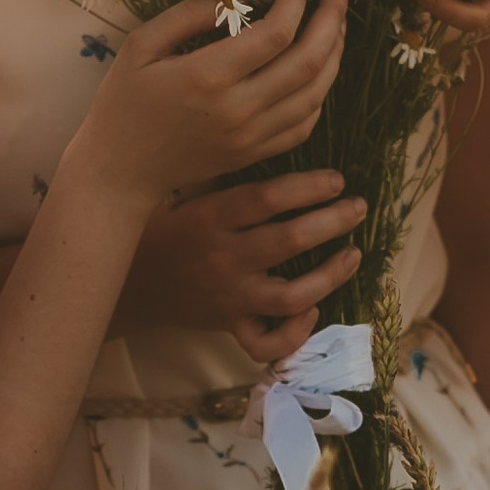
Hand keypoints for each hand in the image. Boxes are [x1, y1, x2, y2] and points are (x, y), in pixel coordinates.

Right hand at [82, 0, 351, 207]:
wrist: (120, 173)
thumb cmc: (123, 103)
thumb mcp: (140, 46)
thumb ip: (188, 15)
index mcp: (208, 76)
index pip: (277, 32)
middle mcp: (238, 109)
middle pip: (309, 60)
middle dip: (333, 17)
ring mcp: (251, 136)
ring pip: (317, 93)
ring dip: (336, 53)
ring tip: (338, 21)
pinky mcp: (255, 154)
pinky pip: (305, 123)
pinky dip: (320, 92)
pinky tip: (319, 68)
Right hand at [122, 170, 369, 364]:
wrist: (131, 281)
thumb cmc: (167, 225)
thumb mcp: (188, 190)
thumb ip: (229, 174)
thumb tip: (282, 145)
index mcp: (210, 218)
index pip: (268, 198)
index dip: (310, 186)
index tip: (337, 179)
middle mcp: (222, 258)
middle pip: (290, 240)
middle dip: (334, 221)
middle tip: (357, 207)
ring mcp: (229, 296)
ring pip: (291, 295)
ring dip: (331, 276)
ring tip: (354, 254)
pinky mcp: (230, 325)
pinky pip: (266, 343)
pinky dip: (293, 333)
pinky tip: (313, 311)